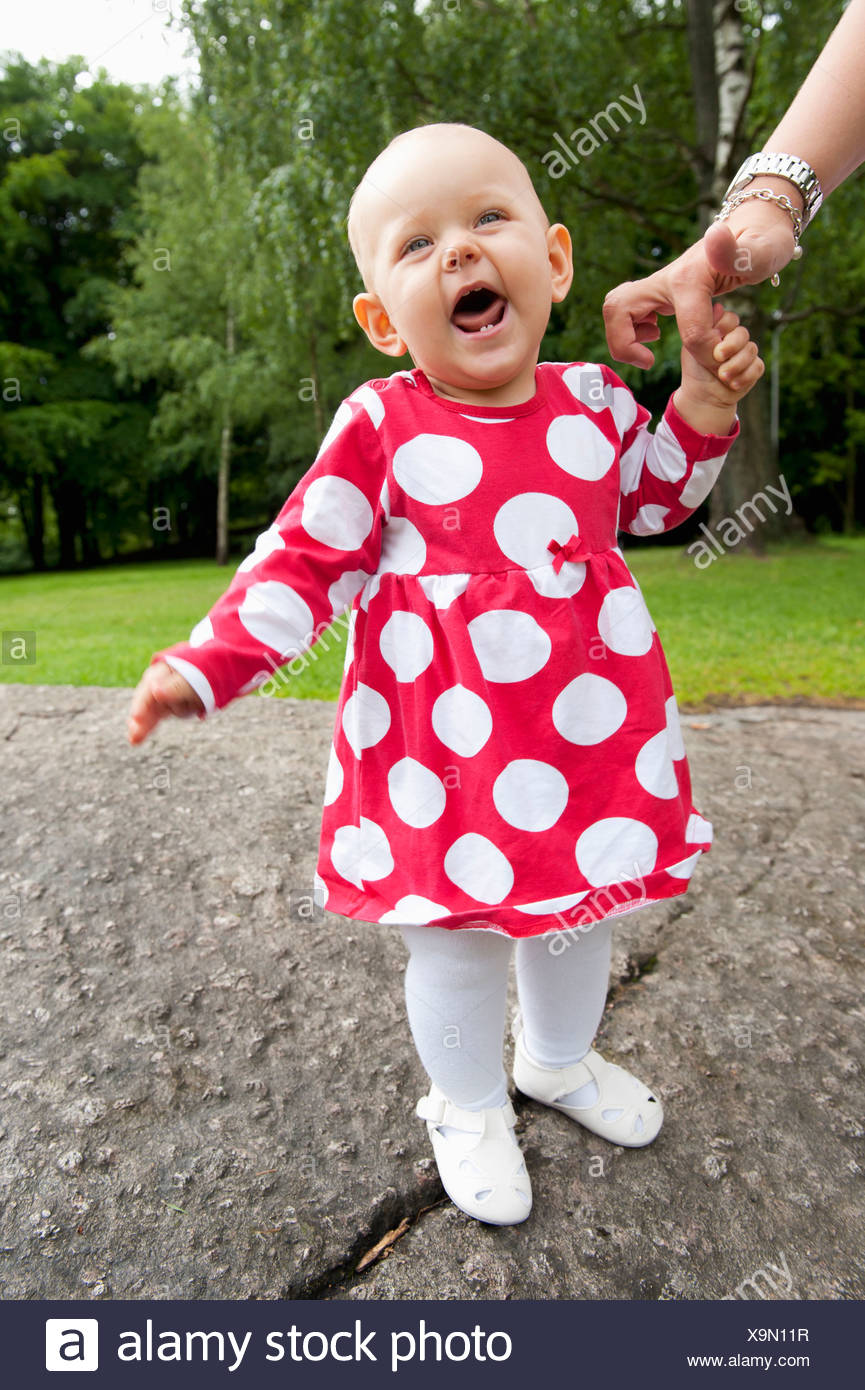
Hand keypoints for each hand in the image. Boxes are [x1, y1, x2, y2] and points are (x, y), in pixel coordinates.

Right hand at [127, 661, 203, 744]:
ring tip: (134, 740)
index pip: (149, 689)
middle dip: (140, 718)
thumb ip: (175, 687)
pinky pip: (156, 717)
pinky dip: (149, 726)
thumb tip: (155, 691)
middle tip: (134, 734)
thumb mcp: (192, 679)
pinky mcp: (168, 705)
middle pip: (147, 702)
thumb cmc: (205, 672)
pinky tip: (137, 739)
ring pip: (151, 712)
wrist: (217, 671)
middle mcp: (159, 683)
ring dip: (143, 725)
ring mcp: (163, 695)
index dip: (142, 704)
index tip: (137, 717)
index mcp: (161, 672)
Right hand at [603, 198, 796, 370]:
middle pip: (617, 310)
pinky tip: (655, 333)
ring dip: (622, 337)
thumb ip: (741, 249)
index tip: (723, 359)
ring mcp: (660, 283)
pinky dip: (629, 331)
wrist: (755, 227)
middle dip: (624, 344)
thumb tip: (716, 234)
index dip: (709, 354)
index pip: (690, 332)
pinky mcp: (660, 290)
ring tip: (649, 351)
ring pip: (616, 310)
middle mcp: (666, 279)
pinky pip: (626, 312)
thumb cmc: (764, 244)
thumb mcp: (763, 249)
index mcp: (688, 278)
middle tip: (649, 361)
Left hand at [674, 305, 764, 435]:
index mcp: (721, 329)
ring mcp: (746, 352)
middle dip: (731, 347)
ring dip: (736, 365)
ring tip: (722, 376)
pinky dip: (745, 376)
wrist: (702, 396)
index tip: (709, 342)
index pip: (730, 319)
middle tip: (718, 358)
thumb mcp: (693, 346)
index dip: (722, 330)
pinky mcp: (754, 368)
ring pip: (751, 349)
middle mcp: (735, 338)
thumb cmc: (695, 369)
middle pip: (743, 333)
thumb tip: (717, 306)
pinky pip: (758, 366)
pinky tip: (733, 384)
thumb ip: (704, 327)